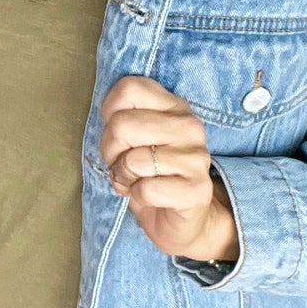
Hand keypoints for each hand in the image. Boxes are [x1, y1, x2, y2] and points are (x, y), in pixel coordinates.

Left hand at [98, 74, 238, 262]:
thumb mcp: (134, 138)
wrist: (186, 218)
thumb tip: (110, 118)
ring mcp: (196, 157)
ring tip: (136, 181)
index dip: (110, 114)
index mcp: (174, 106)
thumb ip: (123, 118)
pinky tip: (149, 197)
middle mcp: (189, 126)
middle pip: (122, 124)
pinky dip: (138, 196)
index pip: (129, 88)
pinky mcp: (197, 189)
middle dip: (111, 151)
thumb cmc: (151, 174)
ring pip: (133, 160)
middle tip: (123, 165)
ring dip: (124, 177)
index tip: (118, 135)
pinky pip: (146, 189)